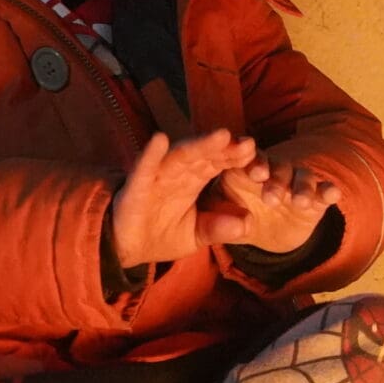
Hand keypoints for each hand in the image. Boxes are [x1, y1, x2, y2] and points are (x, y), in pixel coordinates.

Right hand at [109, 130, 262, 265]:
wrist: (127, 247)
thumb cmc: (163, 233)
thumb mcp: (196, 235)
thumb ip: (219, 229)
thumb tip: (247, 224)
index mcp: (195, 181)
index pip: (219, 164)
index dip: (237, 158)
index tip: (256, 153)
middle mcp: (178, 173)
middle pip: (205, 156)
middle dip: (226, 149)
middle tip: (249, 143)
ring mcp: (157, 177)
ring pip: (180, 157)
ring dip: (199, 145)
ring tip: (221, 135)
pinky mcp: (137, 187)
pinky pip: (144, 168)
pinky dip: (151, 154)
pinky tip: (159, 139)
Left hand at [215, 160, 343, 254]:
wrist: (263, 234)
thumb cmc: (233, 218)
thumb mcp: (217, 220)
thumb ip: (215, 222)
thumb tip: (226, 227)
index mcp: (243, 169)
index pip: (248, 159)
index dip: (254, 164)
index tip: (256, 174)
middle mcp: (273, 170)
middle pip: (277, 167)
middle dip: (276, 180)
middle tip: (271, 198)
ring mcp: (296, 183)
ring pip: (302, 176)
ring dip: (302, 187)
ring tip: (299, 202)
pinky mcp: (316, 199)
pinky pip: (324, 190)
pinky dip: (328, 190)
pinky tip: (332, 194)